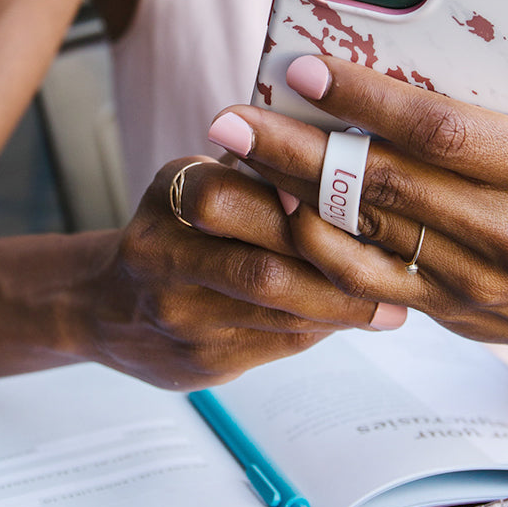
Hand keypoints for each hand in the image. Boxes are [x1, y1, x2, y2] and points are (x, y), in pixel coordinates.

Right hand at [76, 158, 405, 389]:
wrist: (107, 308)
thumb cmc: (179, 227)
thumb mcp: (200, 177)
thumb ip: (259, 165)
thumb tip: (348, 144)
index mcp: (171, 196)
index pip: (234, 194)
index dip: (301, 202)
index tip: (360, 203)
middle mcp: (164, 258)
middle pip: (264, 268)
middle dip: (339, 272)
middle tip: (400, 269)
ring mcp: (178, 317)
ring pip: (278, 315)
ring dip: (344, 308)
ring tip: (395, 302)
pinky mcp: (197, 362)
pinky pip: (277, 345)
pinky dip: (322, 329)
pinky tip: (356, 319)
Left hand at [209, 25, 507, 378]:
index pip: (441, 129)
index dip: (367, 100)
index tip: (304, 70)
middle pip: (384, 182)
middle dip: (300, 146)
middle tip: (234, 116)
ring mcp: (472, 278)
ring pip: (364, 230)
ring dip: (290, 191)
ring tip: (236, 155)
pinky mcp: (443, 306)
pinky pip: (365, 279)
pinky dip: (314, 245)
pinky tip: (277, 208)